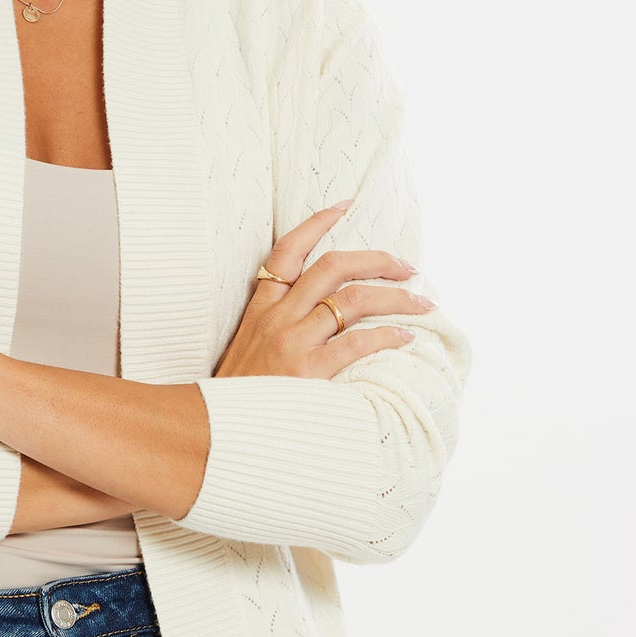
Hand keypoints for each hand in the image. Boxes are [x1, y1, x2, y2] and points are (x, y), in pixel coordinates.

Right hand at [215, 201, 433, 380]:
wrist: (213, 430)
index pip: (288, 251)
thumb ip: (276, 329)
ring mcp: (291, 342)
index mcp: (261, 309)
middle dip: (376, 260)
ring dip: (395, 298)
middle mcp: (277, 318)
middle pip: (332, 267)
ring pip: (352, 300)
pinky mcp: (307, 371)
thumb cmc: (237, 396)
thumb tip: (319, 317)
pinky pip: (356, 342)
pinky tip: (406, 337)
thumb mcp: (247, 350)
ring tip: (422, 303)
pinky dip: (387, 336)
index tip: (345, 206)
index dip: (317, 223)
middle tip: (407, 266)